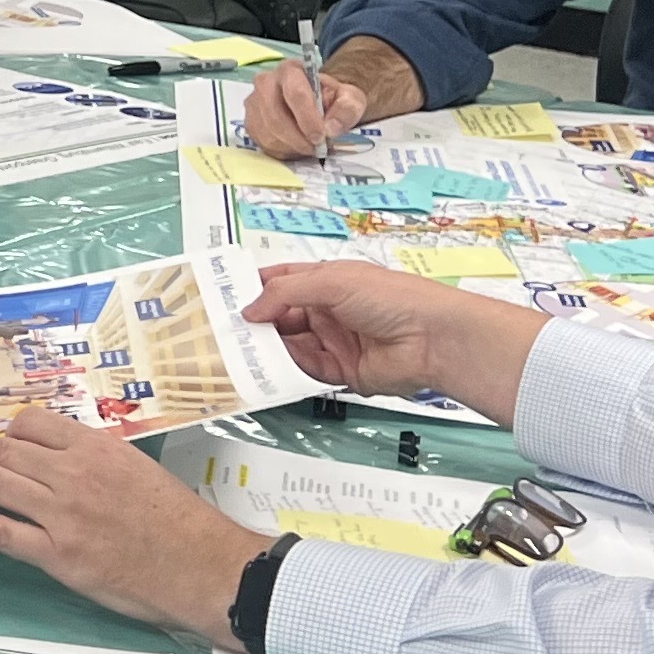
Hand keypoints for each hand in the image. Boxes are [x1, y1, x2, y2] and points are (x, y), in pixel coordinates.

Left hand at [0, 410, 267, 649]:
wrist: (204, 566)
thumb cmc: (182, 524)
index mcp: (98, 449)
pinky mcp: (56, 553)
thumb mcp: (142, 471)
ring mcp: (61, 513)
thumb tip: (68, 459)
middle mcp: (74, 474)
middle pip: (7, 449)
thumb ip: (101, 461)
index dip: (7, 428)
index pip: (36, 423)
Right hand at [242, 259, 548, 421]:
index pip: (282, 281)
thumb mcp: (331, 282)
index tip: (223, 296)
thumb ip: (284, 293)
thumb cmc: (390, 298)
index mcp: (328, 281)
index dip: (254, 287)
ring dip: (266, 348)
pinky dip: (285, 371)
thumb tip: (248, 310)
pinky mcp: (341, 372)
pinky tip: (264, 370)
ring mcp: (334, 341)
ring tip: (234, 351)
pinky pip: (305, 371)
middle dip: (255, 322)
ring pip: (289, 345)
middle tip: (220, 329)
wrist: (433, 339)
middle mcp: (329, 310)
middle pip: (281, 316)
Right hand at [244, 35, 415, 153]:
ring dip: (290, 146)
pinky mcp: (250, 121)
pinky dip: (281, 150)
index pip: (295, 93)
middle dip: (297, 137)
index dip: (307, 118)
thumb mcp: (349, 98)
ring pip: (267, 131)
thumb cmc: (331, 99)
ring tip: (308, 148)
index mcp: (291, 70)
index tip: (321, 137)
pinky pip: (261, 141)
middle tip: (315, 148)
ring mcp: (254, 102)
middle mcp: (266, 82)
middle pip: (275, 114)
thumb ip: (347, 108)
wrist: (317, 104)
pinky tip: (295, 147)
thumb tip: (331, 128)